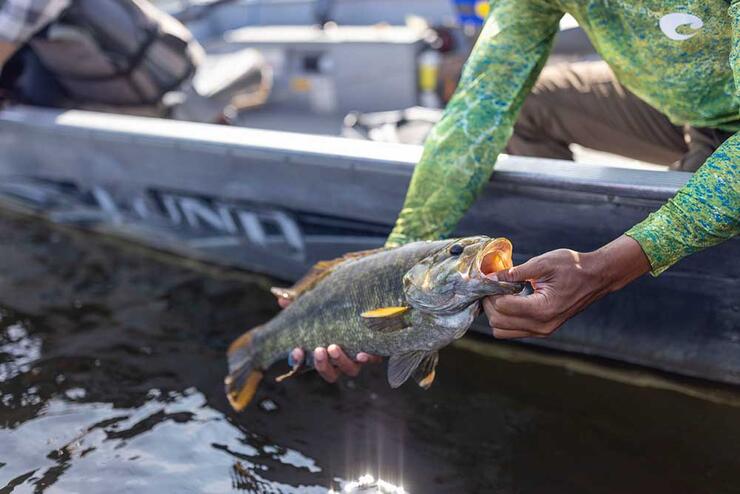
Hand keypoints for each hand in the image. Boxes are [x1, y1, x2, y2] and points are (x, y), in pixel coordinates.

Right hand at [275, 292, 381, 381]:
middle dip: (322, 364)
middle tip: (318, 350)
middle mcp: (340, 361)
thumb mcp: (317, 306)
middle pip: (329, 373)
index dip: (298, 360)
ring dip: (340, 361)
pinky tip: (362, 353)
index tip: (296, 349)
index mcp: (323, 353)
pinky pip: (372, 359)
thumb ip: (299, 304)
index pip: (306, 364)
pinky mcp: (375, 351)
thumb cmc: (337, 309)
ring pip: (349, 369)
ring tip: (333, 348)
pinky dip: (367, 358)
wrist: (372, 307)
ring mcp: (357, 358)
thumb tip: (280, 299)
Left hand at [483, 235, 649, 338]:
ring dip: (495, 313)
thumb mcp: (544, 263)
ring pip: (502, 332)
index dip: (491, 293)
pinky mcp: (542, 330)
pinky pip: (513, 331)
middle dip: (489, 304)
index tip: (490, 278)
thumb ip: (516, 272)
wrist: (596, 277)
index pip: (502, 307)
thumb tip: (492, 277)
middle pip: (498, 323)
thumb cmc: (573, 267)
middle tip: (491, 285)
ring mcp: (543, 331)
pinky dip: (504, 318)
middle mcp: (542, 326)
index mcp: (543, 309)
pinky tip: (509, 299)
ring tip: (499, 293)